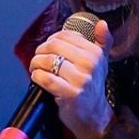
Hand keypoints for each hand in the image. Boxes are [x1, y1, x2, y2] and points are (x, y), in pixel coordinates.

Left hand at [29, 20, 113, 138]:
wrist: (94, 115)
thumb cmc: (93, 86)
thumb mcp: (101, 62)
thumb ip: (102, 41)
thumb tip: (102, 23)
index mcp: (95, 53)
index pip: (66, 35)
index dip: (52, 39)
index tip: (49, 47)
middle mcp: (90, 64)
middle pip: (54, 46)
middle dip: (41, 50)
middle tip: (38, 58)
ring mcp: (80, 80)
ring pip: (48, 61)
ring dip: (36, 63)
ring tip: (36, 68)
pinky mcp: (69, 94)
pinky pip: (46, 78)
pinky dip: (37, 76)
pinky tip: (38, 78)